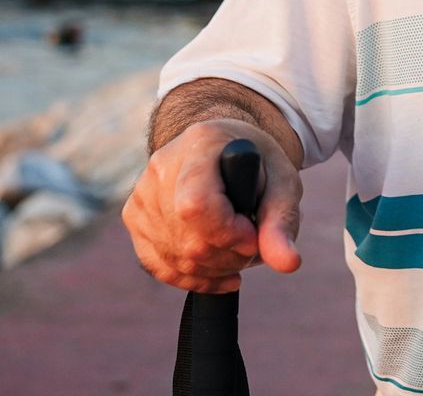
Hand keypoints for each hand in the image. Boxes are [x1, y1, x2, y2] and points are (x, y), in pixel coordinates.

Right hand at [122, 118, 302, 292]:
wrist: (224, 150)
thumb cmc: (257, 164)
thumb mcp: (282, 183)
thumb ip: (283, 222)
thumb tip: (288, 263)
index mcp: (201, 144)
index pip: (196, 205)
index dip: (227, 233)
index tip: (253, 235)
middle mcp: (162, 166)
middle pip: (187, 238)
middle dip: (229, 255)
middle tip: (252, 242)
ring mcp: (143, 193)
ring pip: (174, 257)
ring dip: (216, 268)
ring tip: (238, 247)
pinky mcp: (134, 216)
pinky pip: (158, 265)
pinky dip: (193, 278)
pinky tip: (221, 273)